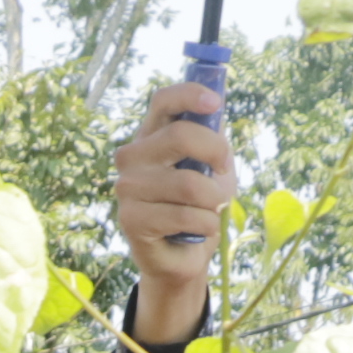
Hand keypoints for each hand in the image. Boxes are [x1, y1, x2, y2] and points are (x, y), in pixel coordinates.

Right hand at [110, 81, 235, 342]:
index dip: (189, 96)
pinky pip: (184, 215)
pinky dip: (206, 225)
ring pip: (187, 183)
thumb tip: (217, 109)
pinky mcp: (131, 220)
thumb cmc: (199, 205)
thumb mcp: (213, 166)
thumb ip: (213, 138)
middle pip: (179, 136)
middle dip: (216, 154)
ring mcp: (127, 189)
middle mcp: (132, 158)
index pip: (163, 101)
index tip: (215, 103)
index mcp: (151, 136)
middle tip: (224, 175)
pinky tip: (199, 230)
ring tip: (212, 211)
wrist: (183, 256)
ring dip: (214, 201)